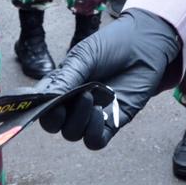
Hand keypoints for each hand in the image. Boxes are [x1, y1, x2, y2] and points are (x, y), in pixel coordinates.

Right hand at [37, 9, 180, 148]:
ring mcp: (93, 113)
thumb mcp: (85, 56)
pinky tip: (101, 114)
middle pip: (55, 124)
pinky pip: (96, 141)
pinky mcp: (113, 121)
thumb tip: (46, 98)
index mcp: (62, 84)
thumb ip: (67, 77)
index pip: (42, 104)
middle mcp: (74, 102)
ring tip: (91, 98)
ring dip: (78, 122)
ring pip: (73, 133)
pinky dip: (94, 133)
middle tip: (71, 98)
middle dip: (57, 118)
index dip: (39, 107)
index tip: (47, 101)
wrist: (145, 43)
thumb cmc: (113, 45)